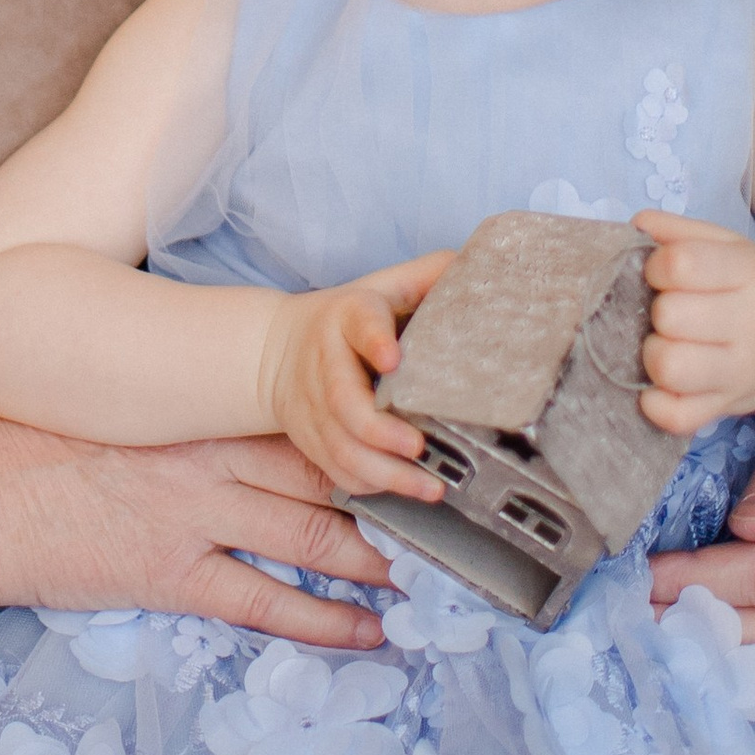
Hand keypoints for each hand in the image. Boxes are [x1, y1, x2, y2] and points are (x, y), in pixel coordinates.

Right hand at [0, 414, 399, 653]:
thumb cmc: (50, 443)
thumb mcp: (132, 406)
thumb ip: (198, 410)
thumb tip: (267, 417)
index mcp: (203, 410)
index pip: (307, 417)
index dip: (371, 432)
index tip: (422, 439)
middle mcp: (212, 458)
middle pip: (327, 474)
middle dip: (394, 494)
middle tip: (451, 510)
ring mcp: (195, 519)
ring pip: (313, 539)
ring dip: (378, 560)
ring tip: (429, 577)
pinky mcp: (174, 576)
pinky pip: (266, 604)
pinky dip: (325, 622)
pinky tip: (369, 632)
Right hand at [259, 254, 453, 503]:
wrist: (275, 351)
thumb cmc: (347, 320)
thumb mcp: (382, 288)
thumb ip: (426, 276)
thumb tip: (478, 263)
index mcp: (347, 318)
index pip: (359, 323)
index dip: (374, 339)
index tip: (393, 358)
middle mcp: (325, 364)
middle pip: (344, 402)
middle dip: (381, 430)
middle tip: (419, 446)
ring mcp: (314, 408)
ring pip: (342, 447)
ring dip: (385, 472)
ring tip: (430, 486)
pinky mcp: (312, 441)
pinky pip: (339, 471)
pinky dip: (372, 485)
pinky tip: (407, 490)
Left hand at [635, 209, 754, 430]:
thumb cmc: (748, 287)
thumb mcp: (726, 245)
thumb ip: (678, 230)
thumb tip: (637, 225)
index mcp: (751, 274)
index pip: (680, 264)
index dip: (655, 266)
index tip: (660, 274)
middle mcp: (754, 326)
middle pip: (669, 316)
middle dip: (656, 311)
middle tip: (668, 312)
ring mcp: (743, 375)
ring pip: (669, 368)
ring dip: (652, 354)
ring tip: (666, 344)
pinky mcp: (728, 410)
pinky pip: (676, 417)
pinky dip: (655, 404)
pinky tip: (658, 386)